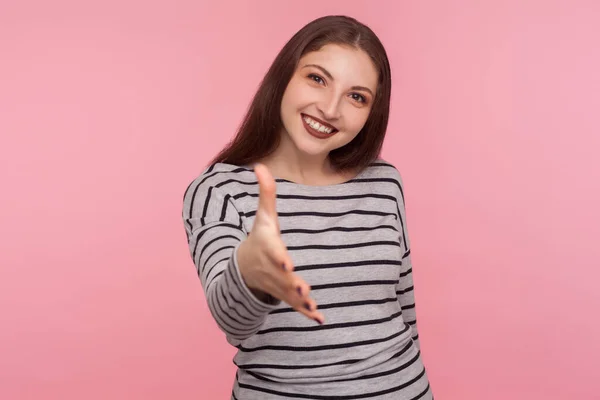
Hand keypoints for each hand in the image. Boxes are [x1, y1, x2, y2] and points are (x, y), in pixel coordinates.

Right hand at [237, 163, 324, 323]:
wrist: (244, 267)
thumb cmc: (259, 237)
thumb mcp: (263, 216)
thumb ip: (266, 193)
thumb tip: (260, 165)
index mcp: (268, 247)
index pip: (274, 252)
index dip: (280, 258)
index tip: (287, 263)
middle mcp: (272, 268)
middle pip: (282, 277)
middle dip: (292, 284)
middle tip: (303, 290)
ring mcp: (278, 284)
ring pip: (289, 295)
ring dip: (300, 302)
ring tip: (313, 307)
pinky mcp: (284, 295)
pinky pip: (295, 306)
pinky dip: (307, 314)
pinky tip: (320, 319)